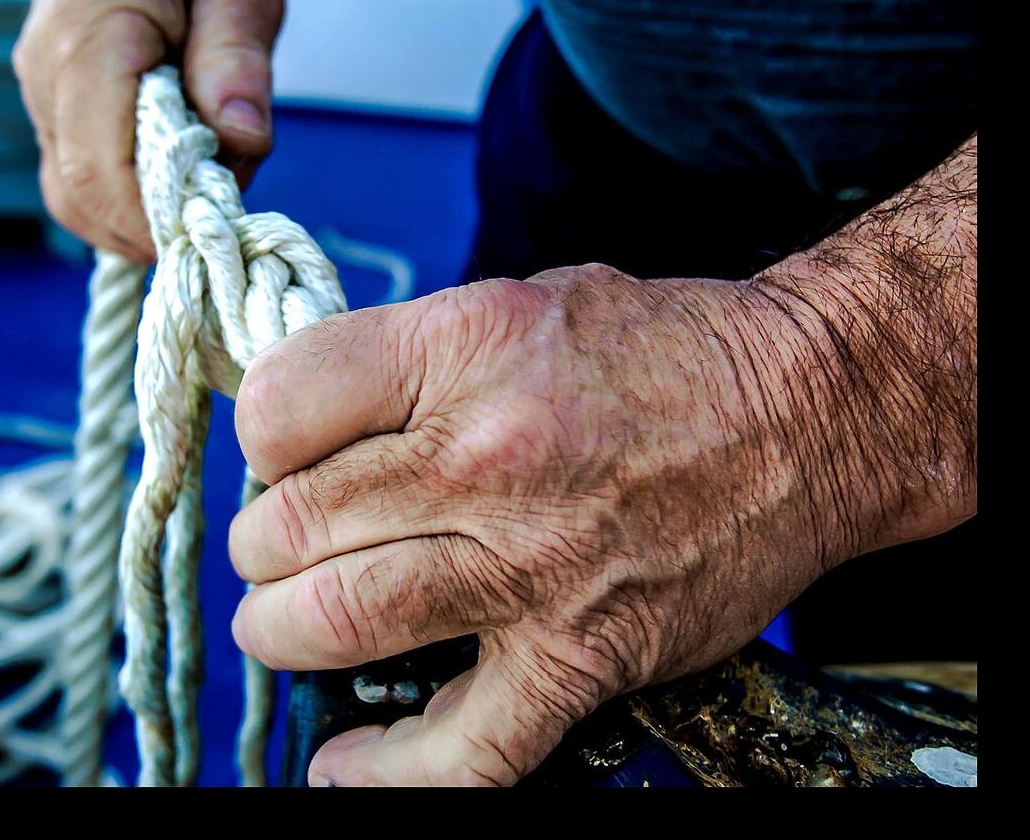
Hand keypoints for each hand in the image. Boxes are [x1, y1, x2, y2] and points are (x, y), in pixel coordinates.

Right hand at [13, 0, 283, 262]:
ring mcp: (43, 93)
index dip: (151, 220)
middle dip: (150, 228)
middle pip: (77, 195)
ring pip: (72, 197)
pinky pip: (78, 178)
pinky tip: (179, 183)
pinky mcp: (54, 106)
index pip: (97, 169)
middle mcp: (47, 73)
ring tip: (203, 194)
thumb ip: (235, 58)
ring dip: (139, 220)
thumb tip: (242, 139)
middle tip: (218, 218)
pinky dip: (128, 200)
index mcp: (85, 40)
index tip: (210, 231)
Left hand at [227, 264, 868, 785]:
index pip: (277, 407)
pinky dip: (388, 772)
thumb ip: (407, 357)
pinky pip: (463, 749)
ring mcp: (534, 565)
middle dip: (264, 545)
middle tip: (284, 543)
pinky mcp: (584, 654)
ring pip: (339, 623)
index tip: (284, 454)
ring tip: (290, 622)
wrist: (810, 409)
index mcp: (463, 347)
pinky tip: (345, 761)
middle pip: (289, 526)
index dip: (263, 437)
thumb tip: (306, 420)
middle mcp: (488, 455)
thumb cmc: (662, 349)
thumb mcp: (520, 300)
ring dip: (285, 633)